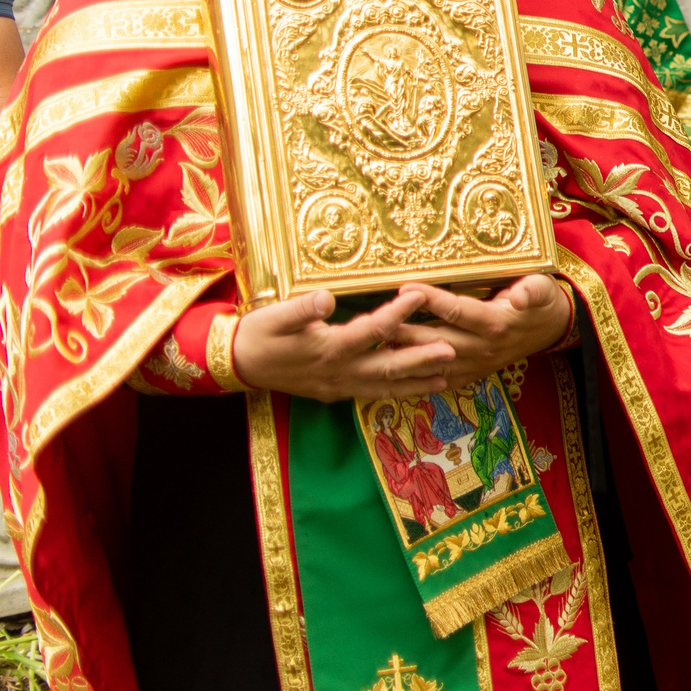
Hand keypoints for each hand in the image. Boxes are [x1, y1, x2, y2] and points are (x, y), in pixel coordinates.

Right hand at [232, 286, 456, 401]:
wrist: (238, 364)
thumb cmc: (257, 334)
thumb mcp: (274, 316)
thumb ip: (302, 309)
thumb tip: (327, 297)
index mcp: (328, 348)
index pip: (370, 330)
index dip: (396, 313)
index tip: (419, 295)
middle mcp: (338, 371)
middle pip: (387, 366)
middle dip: (421, 359)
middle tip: (451, 351)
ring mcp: (338, 386)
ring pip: (384, 387)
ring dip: (415, 383)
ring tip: (445, 379)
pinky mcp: (336, 393)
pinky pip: (372, 395)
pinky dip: (396, 393)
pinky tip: (415, 390)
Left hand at [390, 274, 577, 391]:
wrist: (551, 329)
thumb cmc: (541, 301)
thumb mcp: (543, 288)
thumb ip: (532, 290)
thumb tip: (520, 296)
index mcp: (497, 324)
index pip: (458, 311)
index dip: (431, 299)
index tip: (405, 287)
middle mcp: (483, 348)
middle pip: (436, 340)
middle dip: (404, 331)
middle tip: (375, 321)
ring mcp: (476, 365)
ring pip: (432, 363)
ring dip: (404, 356)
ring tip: (376, 346)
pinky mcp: (471, 375)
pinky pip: (439, 380)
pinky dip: (416, 378)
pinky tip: (393, 374)